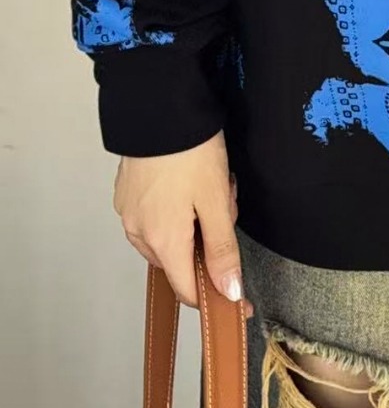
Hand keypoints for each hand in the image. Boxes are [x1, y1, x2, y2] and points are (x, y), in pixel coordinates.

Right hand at [113, 129, 253, 317]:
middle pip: (182, 260)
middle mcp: (140, 234)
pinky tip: (190, 179)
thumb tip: (229, 292)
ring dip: (195, 222)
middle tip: (226, 201)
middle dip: (209, 241)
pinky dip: (178, 208)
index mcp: (163, 241)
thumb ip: (221, 250)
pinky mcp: (127, 196)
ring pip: (170, 237)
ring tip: (210, 184)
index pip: (189, 290)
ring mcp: (130, 214)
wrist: (159, 108)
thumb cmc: (191, 152)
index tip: (242, 299)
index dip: (217, 297)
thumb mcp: (216, 202)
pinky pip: (157, 217)